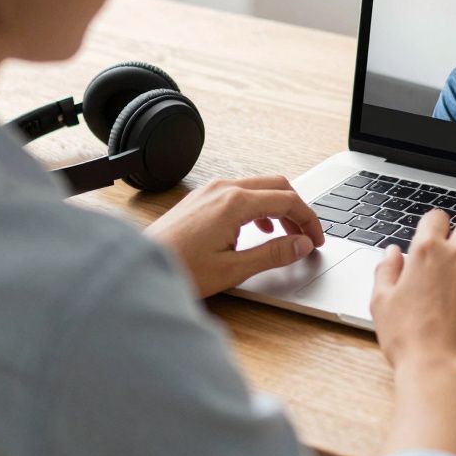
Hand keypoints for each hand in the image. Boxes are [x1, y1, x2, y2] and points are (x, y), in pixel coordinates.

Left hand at [144, 176, 324, 297]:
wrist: (138, 268)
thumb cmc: (179, 269)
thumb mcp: (234, 268)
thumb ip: (273, 254)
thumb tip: (302, 244)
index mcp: (234, 202)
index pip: (288, 200)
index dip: (309, 220)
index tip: (318, 240)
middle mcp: (223, 188)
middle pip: (277, 185)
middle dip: (298, 209)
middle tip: (307, 236)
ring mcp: (210, 190)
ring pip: (259, 187)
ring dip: (279, 207)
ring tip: (287, 235)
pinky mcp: (201, 198)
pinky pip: (241, 193)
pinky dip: (260, 206)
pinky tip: (259, 229)